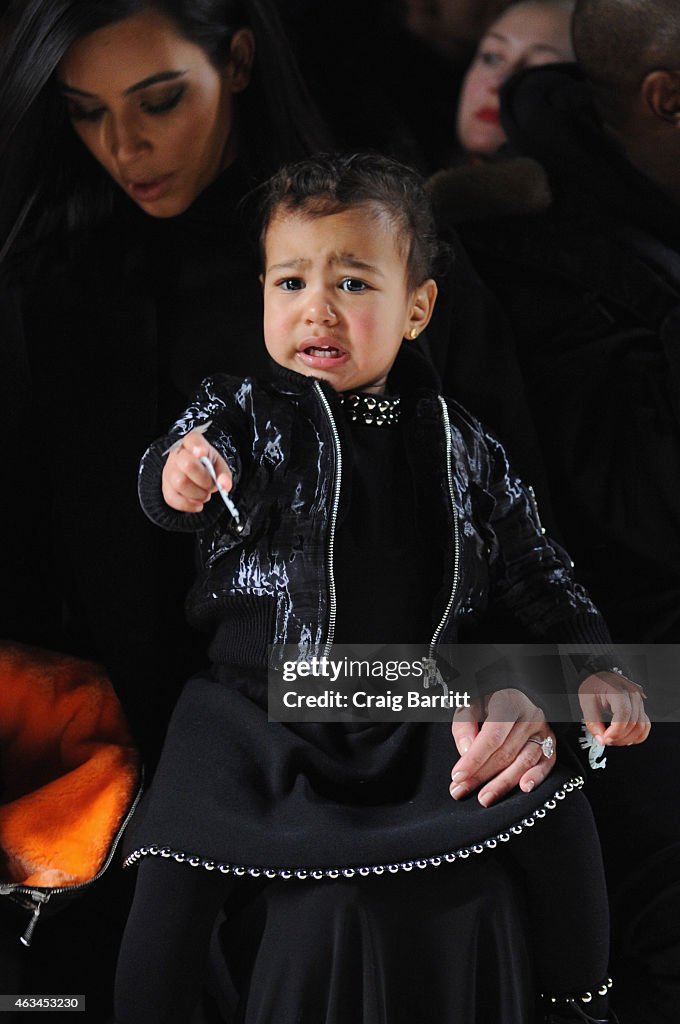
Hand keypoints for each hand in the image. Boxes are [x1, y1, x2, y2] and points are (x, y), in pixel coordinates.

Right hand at [162, 430, 231, 512]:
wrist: (193, 471)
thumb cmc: (206, 466)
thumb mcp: (219, 465)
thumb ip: (224, 474)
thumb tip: (224, 486)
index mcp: (192, 443)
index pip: (192, 440)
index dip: (197, 447)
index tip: (202, 453)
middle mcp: (178, 454)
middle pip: (187, 465)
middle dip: (204, 480)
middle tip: (211, 486)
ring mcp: (169, 470)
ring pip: (180, 483)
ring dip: (197, 494)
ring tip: (204, 495)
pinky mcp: (165, 486)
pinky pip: (172, 498)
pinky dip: (188, 505)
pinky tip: (196, 503)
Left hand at [450, 687, 556, 806]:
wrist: (515, 695)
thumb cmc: (489, 701)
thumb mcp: (471, 703)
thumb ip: (465, 724)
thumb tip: (465, 751)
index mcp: (508, 702)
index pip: (492, 736)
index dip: (474, 759)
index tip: (458, 776)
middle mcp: (529, 716)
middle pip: (505, 753)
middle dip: (481, 776)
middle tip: (460, 791)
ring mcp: (543, 731)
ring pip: (523, 762)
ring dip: (502, 784)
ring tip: (484, 799)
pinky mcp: (551, 744)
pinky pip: (545, 764)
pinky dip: (536, 778)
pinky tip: (524, 789)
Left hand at [578, 671, 650, 746]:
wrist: (601, 675)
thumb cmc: (594, 684)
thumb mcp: (586, 701)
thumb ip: (592, 721)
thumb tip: (600, 739)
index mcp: (618, 690)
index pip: (624, 714)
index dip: (616, 730)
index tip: (605, 738)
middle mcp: (633, 695)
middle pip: (634, 723)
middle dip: (619, 737)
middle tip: (606, 740)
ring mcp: (639, 701)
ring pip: (641, 727)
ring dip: (628, 739)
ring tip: (614, 739)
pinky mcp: (640, 708)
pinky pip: (645, 726)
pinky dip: (636, 736)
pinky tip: (624, 737)